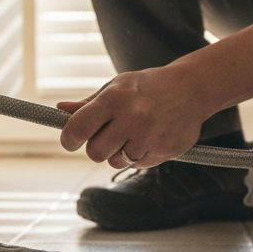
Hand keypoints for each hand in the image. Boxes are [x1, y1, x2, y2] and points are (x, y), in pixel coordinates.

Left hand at [57, 65, 213, 168]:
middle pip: (95, 153)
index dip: (68, 138)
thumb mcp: (117, 86)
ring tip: (134, 133)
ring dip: (119, 153)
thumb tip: (60, 110)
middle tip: (107, 136)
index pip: (78, 127)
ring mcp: (150, 136)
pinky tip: (150, 137)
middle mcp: (132, 117)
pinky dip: (139, 155)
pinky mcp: (165, 150)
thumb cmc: (147, 87)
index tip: (70, 141)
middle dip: (96, 148)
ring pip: (116, 162)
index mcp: (115, 98)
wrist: (192, 88)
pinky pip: (138, 165)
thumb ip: (89, 103)